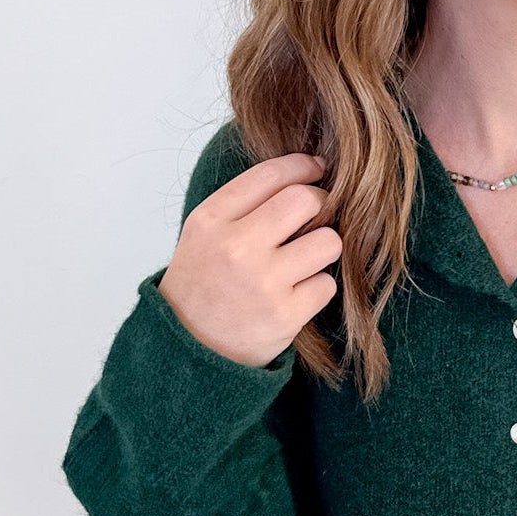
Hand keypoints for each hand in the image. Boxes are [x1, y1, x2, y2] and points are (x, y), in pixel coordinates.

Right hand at [158, 152, 341, 367]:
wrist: (188, 349)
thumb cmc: (203, 283)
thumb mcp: (204, 234)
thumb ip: (244, 204)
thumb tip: (303, 173)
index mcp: (211, 221)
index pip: (270, 175)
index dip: (302, 165)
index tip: (317, 168)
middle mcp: (236, 247)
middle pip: (305, 200)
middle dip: (321, 203)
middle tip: (318, 214)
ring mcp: (263, 282)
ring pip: (328, 241)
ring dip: (324, 247)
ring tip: (306, 258)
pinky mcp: (286, 315)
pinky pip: (327, 284)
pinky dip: (317, 288)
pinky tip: (297, 293)